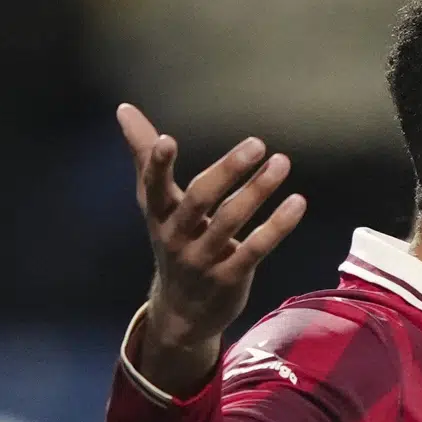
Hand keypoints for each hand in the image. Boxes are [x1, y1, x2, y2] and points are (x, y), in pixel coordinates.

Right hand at [118, 104, 305, 393]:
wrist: (182, 312)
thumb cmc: (174, 243)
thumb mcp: (157, 205)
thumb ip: (145, 157)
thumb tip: (123, 108)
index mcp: (159, 215)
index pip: (153, 186)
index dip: (157, 165)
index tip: (166, 140)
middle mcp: (176, 236)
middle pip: (200, 199)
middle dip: (227, 171)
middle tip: (257, 143)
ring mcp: (203, 259)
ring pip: (231, 221)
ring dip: (258, 190)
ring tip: (282, 162)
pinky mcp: (230, 277)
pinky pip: (255, 249)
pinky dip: (277, 226)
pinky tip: (298, 202)